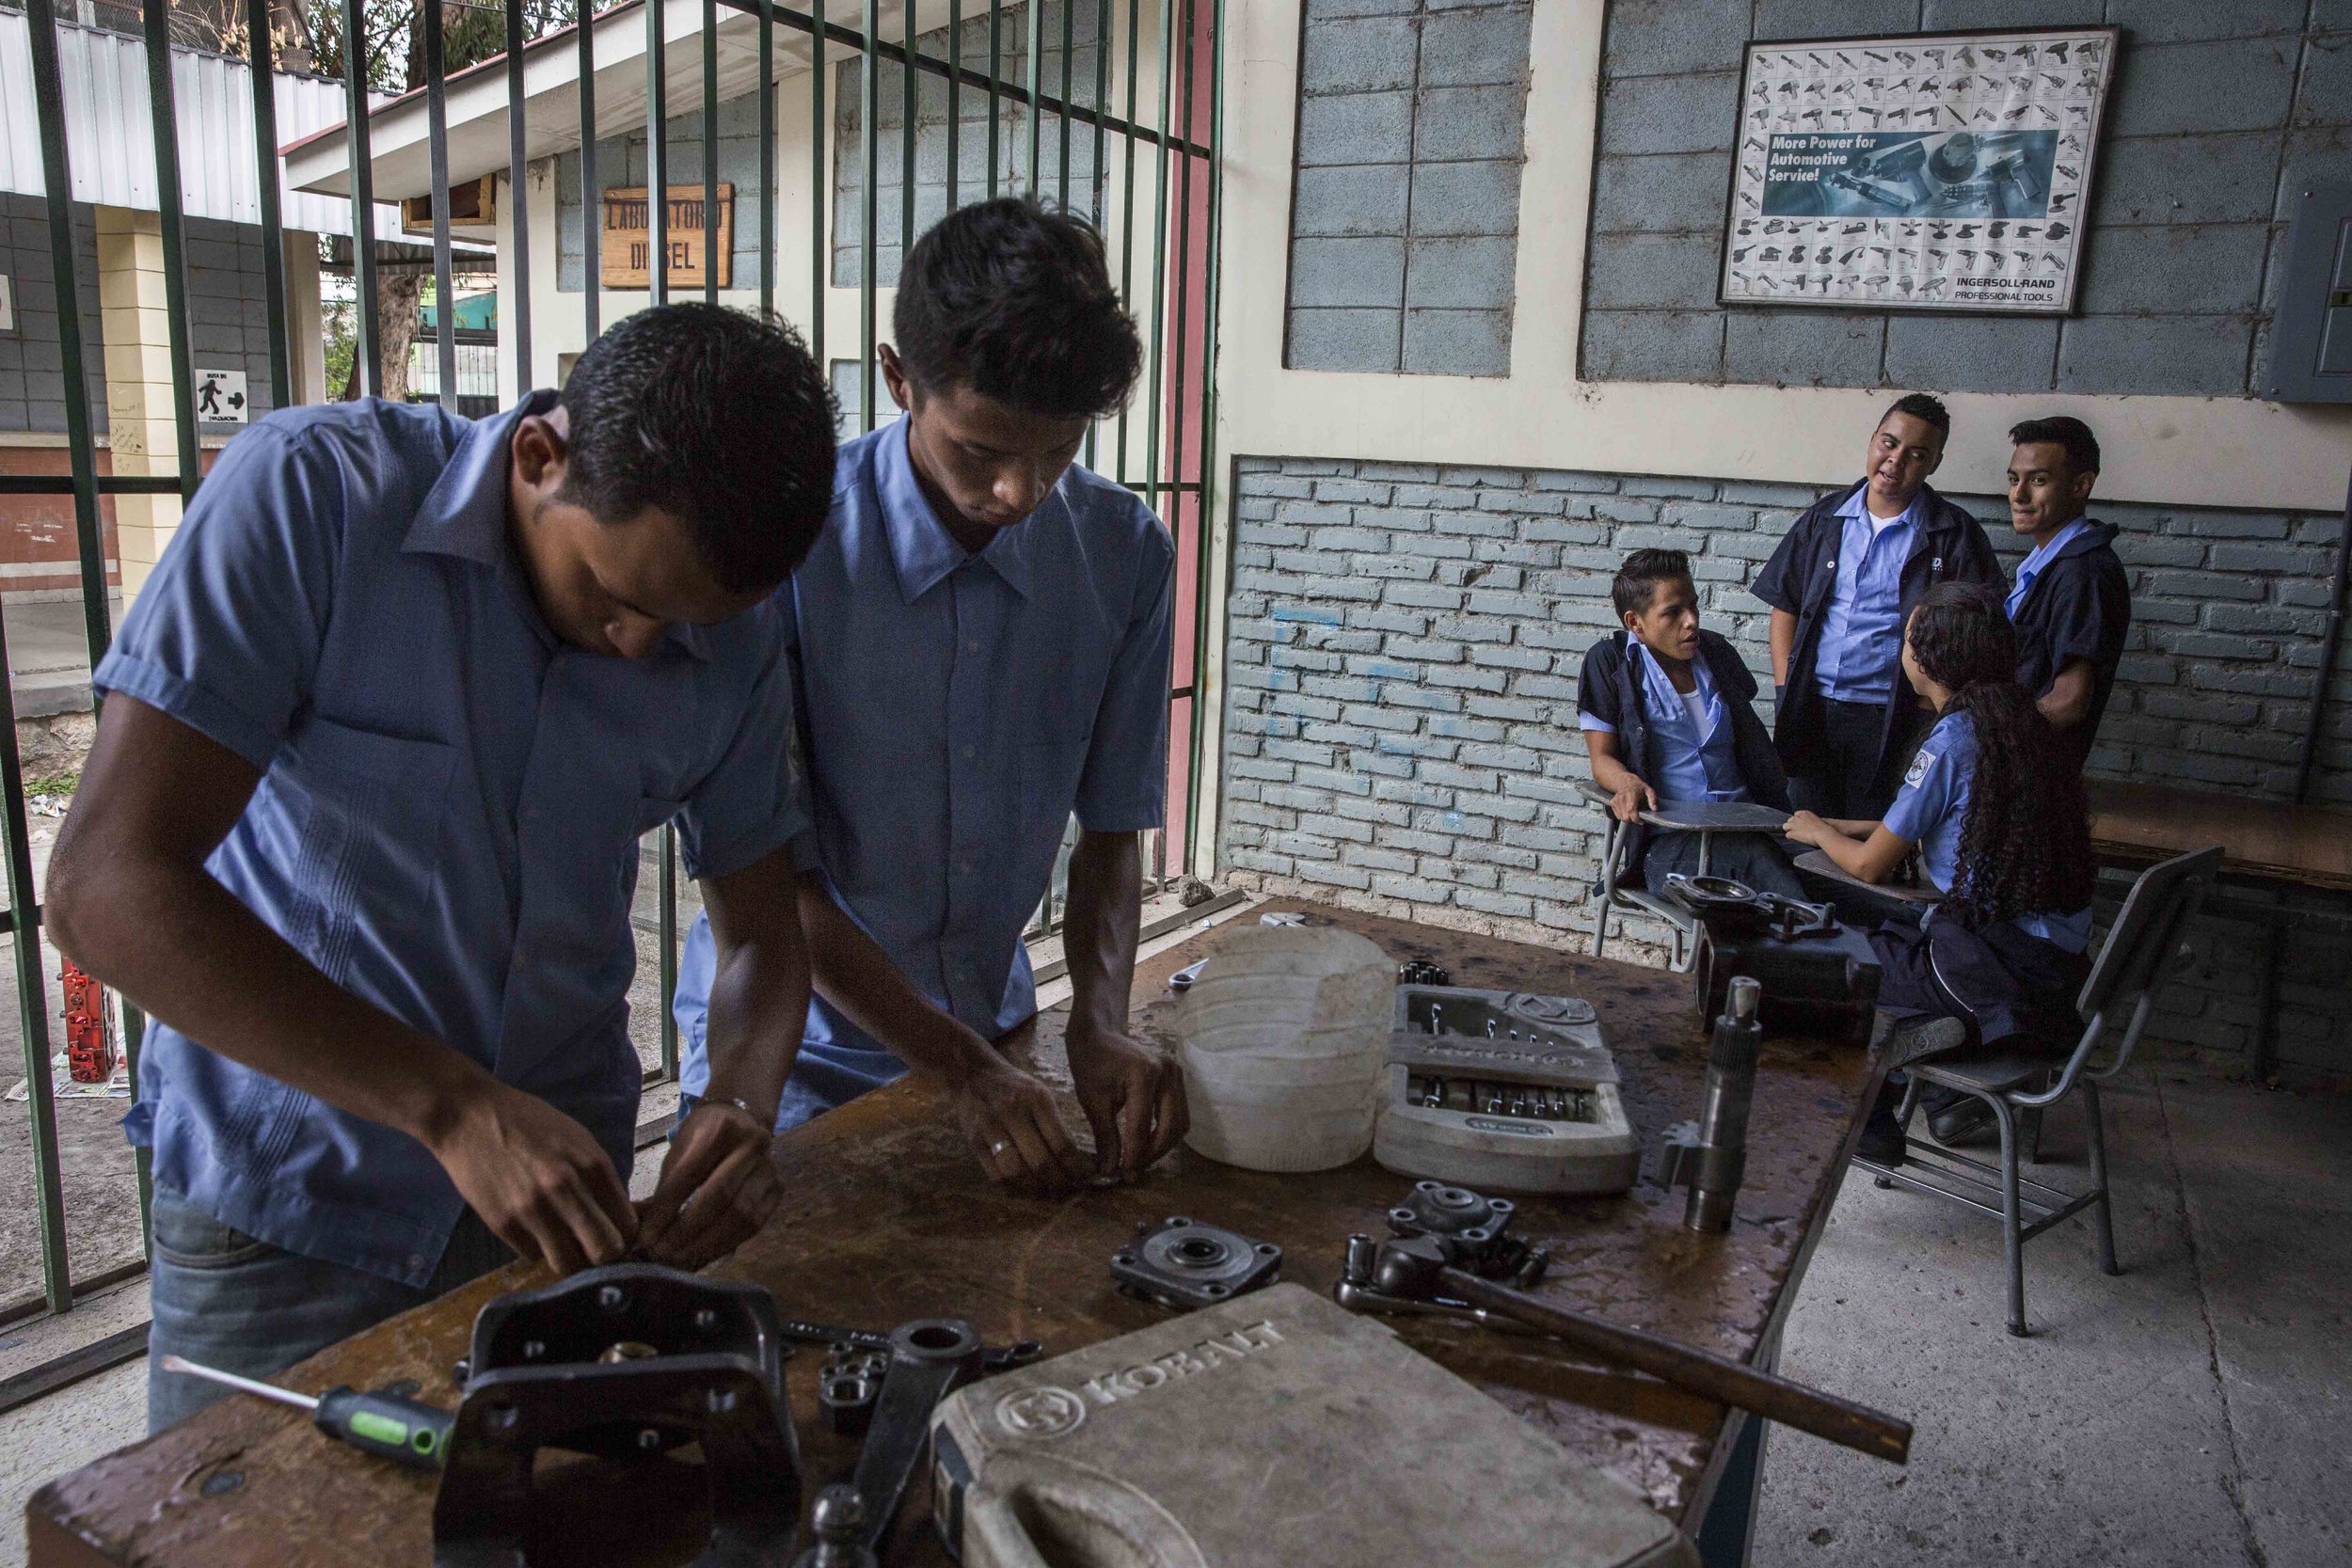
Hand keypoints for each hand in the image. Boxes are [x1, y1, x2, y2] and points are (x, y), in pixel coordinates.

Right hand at [428, 1081, 636, 1274]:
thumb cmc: (528, 1122)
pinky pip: (533, 1255)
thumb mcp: (578, 1138)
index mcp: (592, 1165)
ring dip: (571, 1260)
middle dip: (605, 1255)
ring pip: (568, 1264)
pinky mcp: (503, 1224)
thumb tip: (616, 1215)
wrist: (470, 1117)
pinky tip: (534, 1230)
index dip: (625, 1236)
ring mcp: (533, 1210)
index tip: (617, 1235)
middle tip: (595, 1248)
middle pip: (604, 1251)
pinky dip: (539, 1249)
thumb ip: (599, 1177)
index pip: (626, 1224)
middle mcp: (566, 1190)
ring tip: (565, 1245)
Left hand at [635, 1101, 782, 1267]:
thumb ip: (662, 1190)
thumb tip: (634, 1225)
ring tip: (679, 1260)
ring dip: (706, 1243)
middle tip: (660, 1254)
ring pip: (739, 1215)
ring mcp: (770, 1168)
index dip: (666, 1210)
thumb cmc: (703, 1137)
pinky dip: (725, 1244)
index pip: (689, 1176)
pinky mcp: (777, 1190)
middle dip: (686, 1231)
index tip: (645, 1237)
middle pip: (718, 1196)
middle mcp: (753, 1145)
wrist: (741, 1119)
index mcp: (722, 1129)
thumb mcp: (678, 1153)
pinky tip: (703, 1255)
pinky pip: (752, 1225)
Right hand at [947, 1057, 1092, 1190]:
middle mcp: (1013, 1112)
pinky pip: (995, 1173)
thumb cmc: (1014, 1087)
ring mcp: (991, 1127)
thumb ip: (1055, 1124)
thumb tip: (1074, 1160)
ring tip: (1044, 1189)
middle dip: (1057, 1181)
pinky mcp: (974, 1140)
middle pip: (1040, 1161)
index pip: (1062, 1142)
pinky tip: (1020, 1185)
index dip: (1075, 1166)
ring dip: (1033, 1187)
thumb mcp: (1039, 1095)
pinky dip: (1011, 1185)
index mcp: (1037, 1099)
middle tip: (1065, 1187)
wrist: (973, 1074)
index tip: (1084, 1176)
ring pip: (1016, 1171)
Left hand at [1066, 1026, 1187, 1181]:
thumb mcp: (1093, 1102)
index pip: (1142, 1127)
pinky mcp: (1178, 1078)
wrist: (1099, 1035)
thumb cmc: (1091, 1064)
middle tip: (1133, 1171)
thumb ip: (1106, 1137)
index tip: (1124, 1176)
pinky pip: (1179, 1113)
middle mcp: (1167, 1073)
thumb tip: (1111, 1171)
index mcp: (1143, 1075)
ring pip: (1180, 1123)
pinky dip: (1166, 1132)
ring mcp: (1176, 1073)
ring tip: (1139, 1159)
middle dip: (1152, 1154)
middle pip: (1169, 1127)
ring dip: (1162, 1146)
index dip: (1134, 1155)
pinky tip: (1147, 1143)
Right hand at [1610, 776, 1657, 823]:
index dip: (1636, 819)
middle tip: (1637, 817)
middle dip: (1632, 820)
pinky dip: (1623, 816)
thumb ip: (1652, 799)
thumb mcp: (1648, 789)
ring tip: (1633, 813)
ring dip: (1628, 818)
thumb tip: (1654, 808)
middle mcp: (1622, 798)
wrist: (1625, 781)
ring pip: (1621, 817)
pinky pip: (1618, 815)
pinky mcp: (1612, 803)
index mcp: (1631, 794)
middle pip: (1625, 817)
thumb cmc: (1637, 786)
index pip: (1631, 810)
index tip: (1641, 821)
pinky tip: (1627, 811)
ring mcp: (1616, 801)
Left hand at [1783, 809, 1829, 848]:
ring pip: (1785, 827)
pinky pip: (1787, 835)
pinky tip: (1796, 840)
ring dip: (1789, 831)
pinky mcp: (1792, 833)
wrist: (1823, 833)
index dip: (1797, 821)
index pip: (1796, 815)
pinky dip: (1791, 838)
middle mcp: (1797, 817)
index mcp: (1804, 813)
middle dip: (1792, 826)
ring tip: (1795, 836)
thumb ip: (1810, 821)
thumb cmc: (1824, 829)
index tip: (1801, 826)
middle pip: (1789, 820)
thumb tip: (1809, 826)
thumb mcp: (1817, 821)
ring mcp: (1794, 825)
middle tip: (1798, 832)